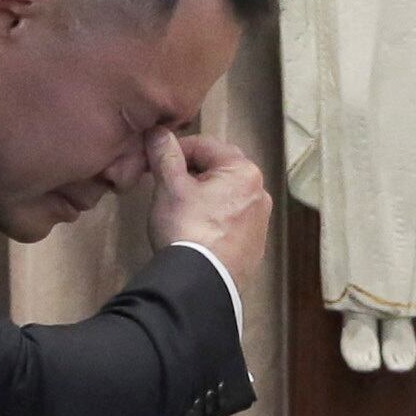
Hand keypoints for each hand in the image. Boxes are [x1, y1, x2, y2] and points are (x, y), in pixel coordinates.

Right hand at [145, 128, 270, 294]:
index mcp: (244, 171)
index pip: (204, 145)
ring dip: (204, 195)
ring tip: (179, 209)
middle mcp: (260, 193)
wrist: (200, 284)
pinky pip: (231, 221)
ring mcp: (260, 222)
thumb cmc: (186, 228)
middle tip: (166, 184)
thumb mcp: (170, 187)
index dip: (175, 150)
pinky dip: (214, 219)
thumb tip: (157, 132)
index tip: (155, 162)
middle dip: (192, 172)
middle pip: (219, 169)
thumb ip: (164, 155)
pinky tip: (195, 231)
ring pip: (226, 196)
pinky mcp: (254, 247)